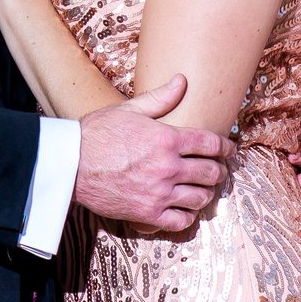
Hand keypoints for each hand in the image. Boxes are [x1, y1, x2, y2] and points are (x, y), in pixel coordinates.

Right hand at [71, 74, 226, 233]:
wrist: (70, 165)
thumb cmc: (96, 134)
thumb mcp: (129, 110)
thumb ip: (160, 98)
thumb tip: (182, 81)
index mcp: (167, 139)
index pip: (210, 144)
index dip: (226, 147)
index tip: (230, 150)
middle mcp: (168, 167)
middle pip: (210, 172)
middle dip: (219, 171)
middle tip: (218, 170)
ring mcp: (159, 192)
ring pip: (200, 197)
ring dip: (206, 193)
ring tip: (205, 189)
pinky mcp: (147, 212)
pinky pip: (181, 220)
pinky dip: (188, 215)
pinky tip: (185, 209)